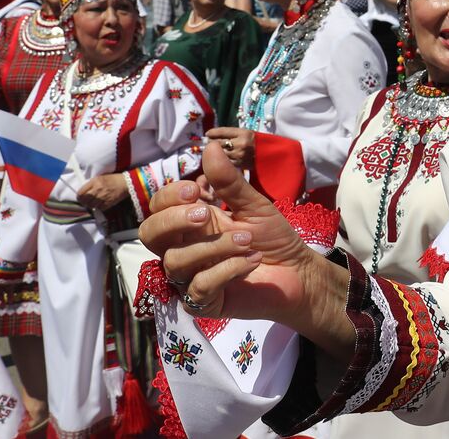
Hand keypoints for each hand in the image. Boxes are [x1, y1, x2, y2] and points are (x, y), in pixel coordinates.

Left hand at [77, 174, 128, 209]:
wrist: (126, 183)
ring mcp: (103, 197)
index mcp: (95, 182)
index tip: (80, 197)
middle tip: (85, 201)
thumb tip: (84, 192)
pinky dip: (99, 207)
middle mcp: (98, 189)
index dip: (79, 196)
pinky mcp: (108, 203)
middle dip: (84, 202)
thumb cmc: (113, 179)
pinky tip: (101, 203)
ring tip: (93, 203)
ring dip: (91, 205)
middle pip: (85, 200)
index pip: (81, 192)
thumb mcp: (100, 178)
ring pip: (91, 206)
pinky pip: (99, 208)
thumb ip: (91, 184)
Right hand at [140, 144, 349, 352]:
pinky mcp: (204, 302)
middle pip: (149, 235)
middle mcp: (184, 248)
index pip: (157, 208)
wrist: (298, 271)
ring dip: (213, 247)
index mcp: (191, 223)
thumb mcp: (254, 205)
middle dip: (172, 220)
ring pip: (175, 261)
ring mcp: (191, 277)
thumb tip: (210, 146)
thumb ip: (229, 182)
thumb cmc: (272, 237)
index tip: (196, 189)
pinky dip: (226, 270)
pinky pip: (199, 287)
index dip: (168, 197)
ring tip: (246, 240)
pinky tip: (250, 263)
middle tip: (205, 213)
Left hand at [204, 127, 254, 169]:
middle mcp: (242, 143)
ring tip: (214, 151)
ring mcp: (240, 155)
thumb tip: (210, 135)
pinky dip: (221, 159)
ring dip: (215, 152)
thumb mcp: (245, 133)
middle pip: (219, 142)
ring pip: (220, 153)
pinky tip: (221, 158)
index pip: (223, 131)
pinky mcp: (239, 164)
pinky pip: (224, 161)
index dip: (213, 133)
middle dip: (212, 143)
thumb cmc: (254, 142)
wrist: (267, 155)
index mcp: (244, 133)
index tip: (207, 134)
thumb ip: (230, 134)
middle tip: (209, 142)